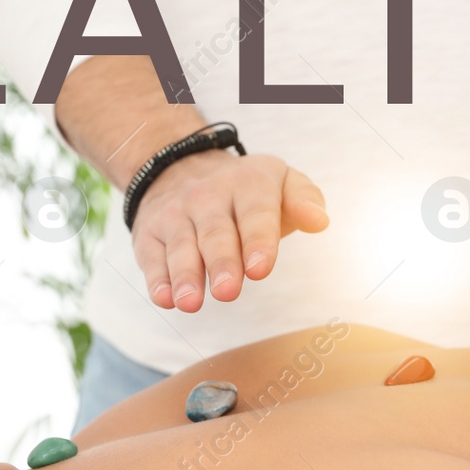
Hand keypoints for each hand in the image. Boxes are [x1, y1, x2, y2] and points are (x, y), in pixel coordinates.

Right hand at [131, 150, 328, 311]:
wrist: (180, 167)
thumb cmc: (246, 192)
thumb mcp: (281, 182)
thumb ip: (305, 200)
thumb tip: (319, 221)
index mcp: (248, 183)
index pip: (255, 213)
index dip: (258, 241)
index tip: (260, 269)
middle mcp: (208, 196)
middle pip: (216, 233)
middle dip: (221, 263)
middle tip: (228, 291)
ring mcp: (175, 214)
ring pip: (182, 247)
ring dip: (186, 275)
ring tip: (191, 302)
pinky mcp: (150, 233)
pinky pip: (153, 257)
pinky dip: (157, 279)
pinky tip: (164, 298)